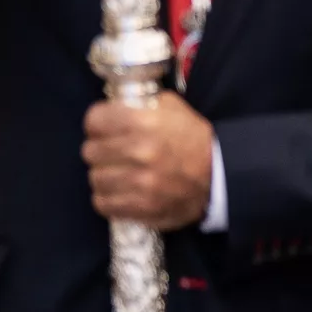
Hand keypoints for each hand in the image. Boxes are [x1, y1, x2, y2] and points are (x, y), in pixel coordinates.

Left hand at [83, 92, 213, 229]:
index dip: (98, 123)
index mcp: (145, 122)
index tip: (105, 128)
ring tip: (120, 174)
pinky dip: (109, 198)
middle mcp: (139, 151)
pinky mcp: (140, 207)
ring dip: (105, 176)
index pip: (94, 120)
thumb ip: (143, 104)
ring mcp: (139, 182)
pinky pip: (103, 203)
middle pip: (90, 151)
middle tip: (114, 153)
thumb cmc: (195, 140)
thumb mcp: (175, 109)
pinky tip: (122, 191)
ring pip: (95, 178)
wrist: (221, 176)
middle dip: (100, 151)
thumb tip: (115, 105)